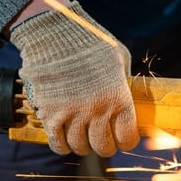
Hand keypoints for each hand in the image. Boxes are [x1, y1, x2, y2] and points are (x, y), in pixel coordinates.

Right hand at [10, 1, 139, 156]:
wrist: (55, 33)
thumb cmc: (91, 42)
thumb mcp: (120, 59)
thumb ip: (125, 80)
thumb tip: (129, 93)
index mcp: (119, 99)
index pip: (128, 138)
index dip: (127, 141)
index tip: (124, 138)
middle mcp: (98, 111)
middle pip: (104, 147)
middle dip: (105, 146)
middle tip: (102, 139)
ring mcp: (73, 114)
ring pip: (81, 147)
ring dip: (83, 146)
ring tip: (83, 138)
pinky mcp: (50, 113)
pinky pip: (57, 142)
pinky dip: (62, 146)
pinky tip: (65, 140)